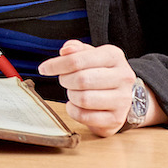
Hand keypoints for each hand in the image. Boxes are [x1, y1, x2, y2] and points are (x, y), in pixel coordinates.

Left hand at [37, 42, 160, 137]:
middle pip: (81, 80)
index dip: (56, 65)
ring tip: (74, 92)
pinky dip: (74, 111)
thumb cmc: (100, 72)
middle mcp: (123, 77)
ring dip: (71, 96)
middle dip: (65, 80)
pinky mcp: (116, 119)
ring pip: (83, 99)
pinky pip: (85, 116)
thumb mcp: (90, 54)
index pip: (77, 60)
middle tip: (64, 80)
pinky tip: (76, 105)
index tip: (44, 69)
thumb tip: (66, 50)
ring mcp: (122, 100)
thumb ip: (76, 49)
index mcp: (114, 56)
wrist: (122, 95)